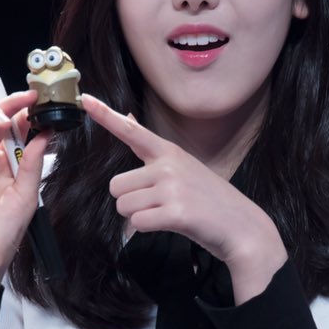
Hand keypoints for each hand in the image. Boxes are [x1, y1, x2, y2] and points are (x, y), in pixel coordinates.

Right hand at [0, 90, 49, 328]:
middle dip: (7, 103)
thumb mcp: (27, 193)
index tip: (42, 101)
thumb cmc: (4, 231)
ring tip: (5, 123)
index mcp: (4, 161)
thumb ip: (34, 162)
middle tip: (25, 101)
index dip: (24, 111)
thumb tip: (45, 132)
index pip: (11, 126)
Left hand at [81, 94, 287, 303]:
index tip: (86, 99)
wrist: (243, 228)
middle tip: (158, 205)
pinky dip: (148, 229)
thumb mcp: (185, 168)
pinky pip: (137, 223)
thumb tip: (126, 118)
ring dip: (138, 216)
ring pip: (123, 206)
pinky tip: (171, 224)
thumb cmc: (211, 201)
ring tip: (166, 214)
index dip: (106, 115)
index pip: (132, 130)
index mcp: (170, 152)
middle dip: (130, 201)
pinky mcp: (175, 212)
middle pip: (116, 185)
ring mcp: (173, 188)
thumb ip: (153, 150)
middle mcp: (169, 166)